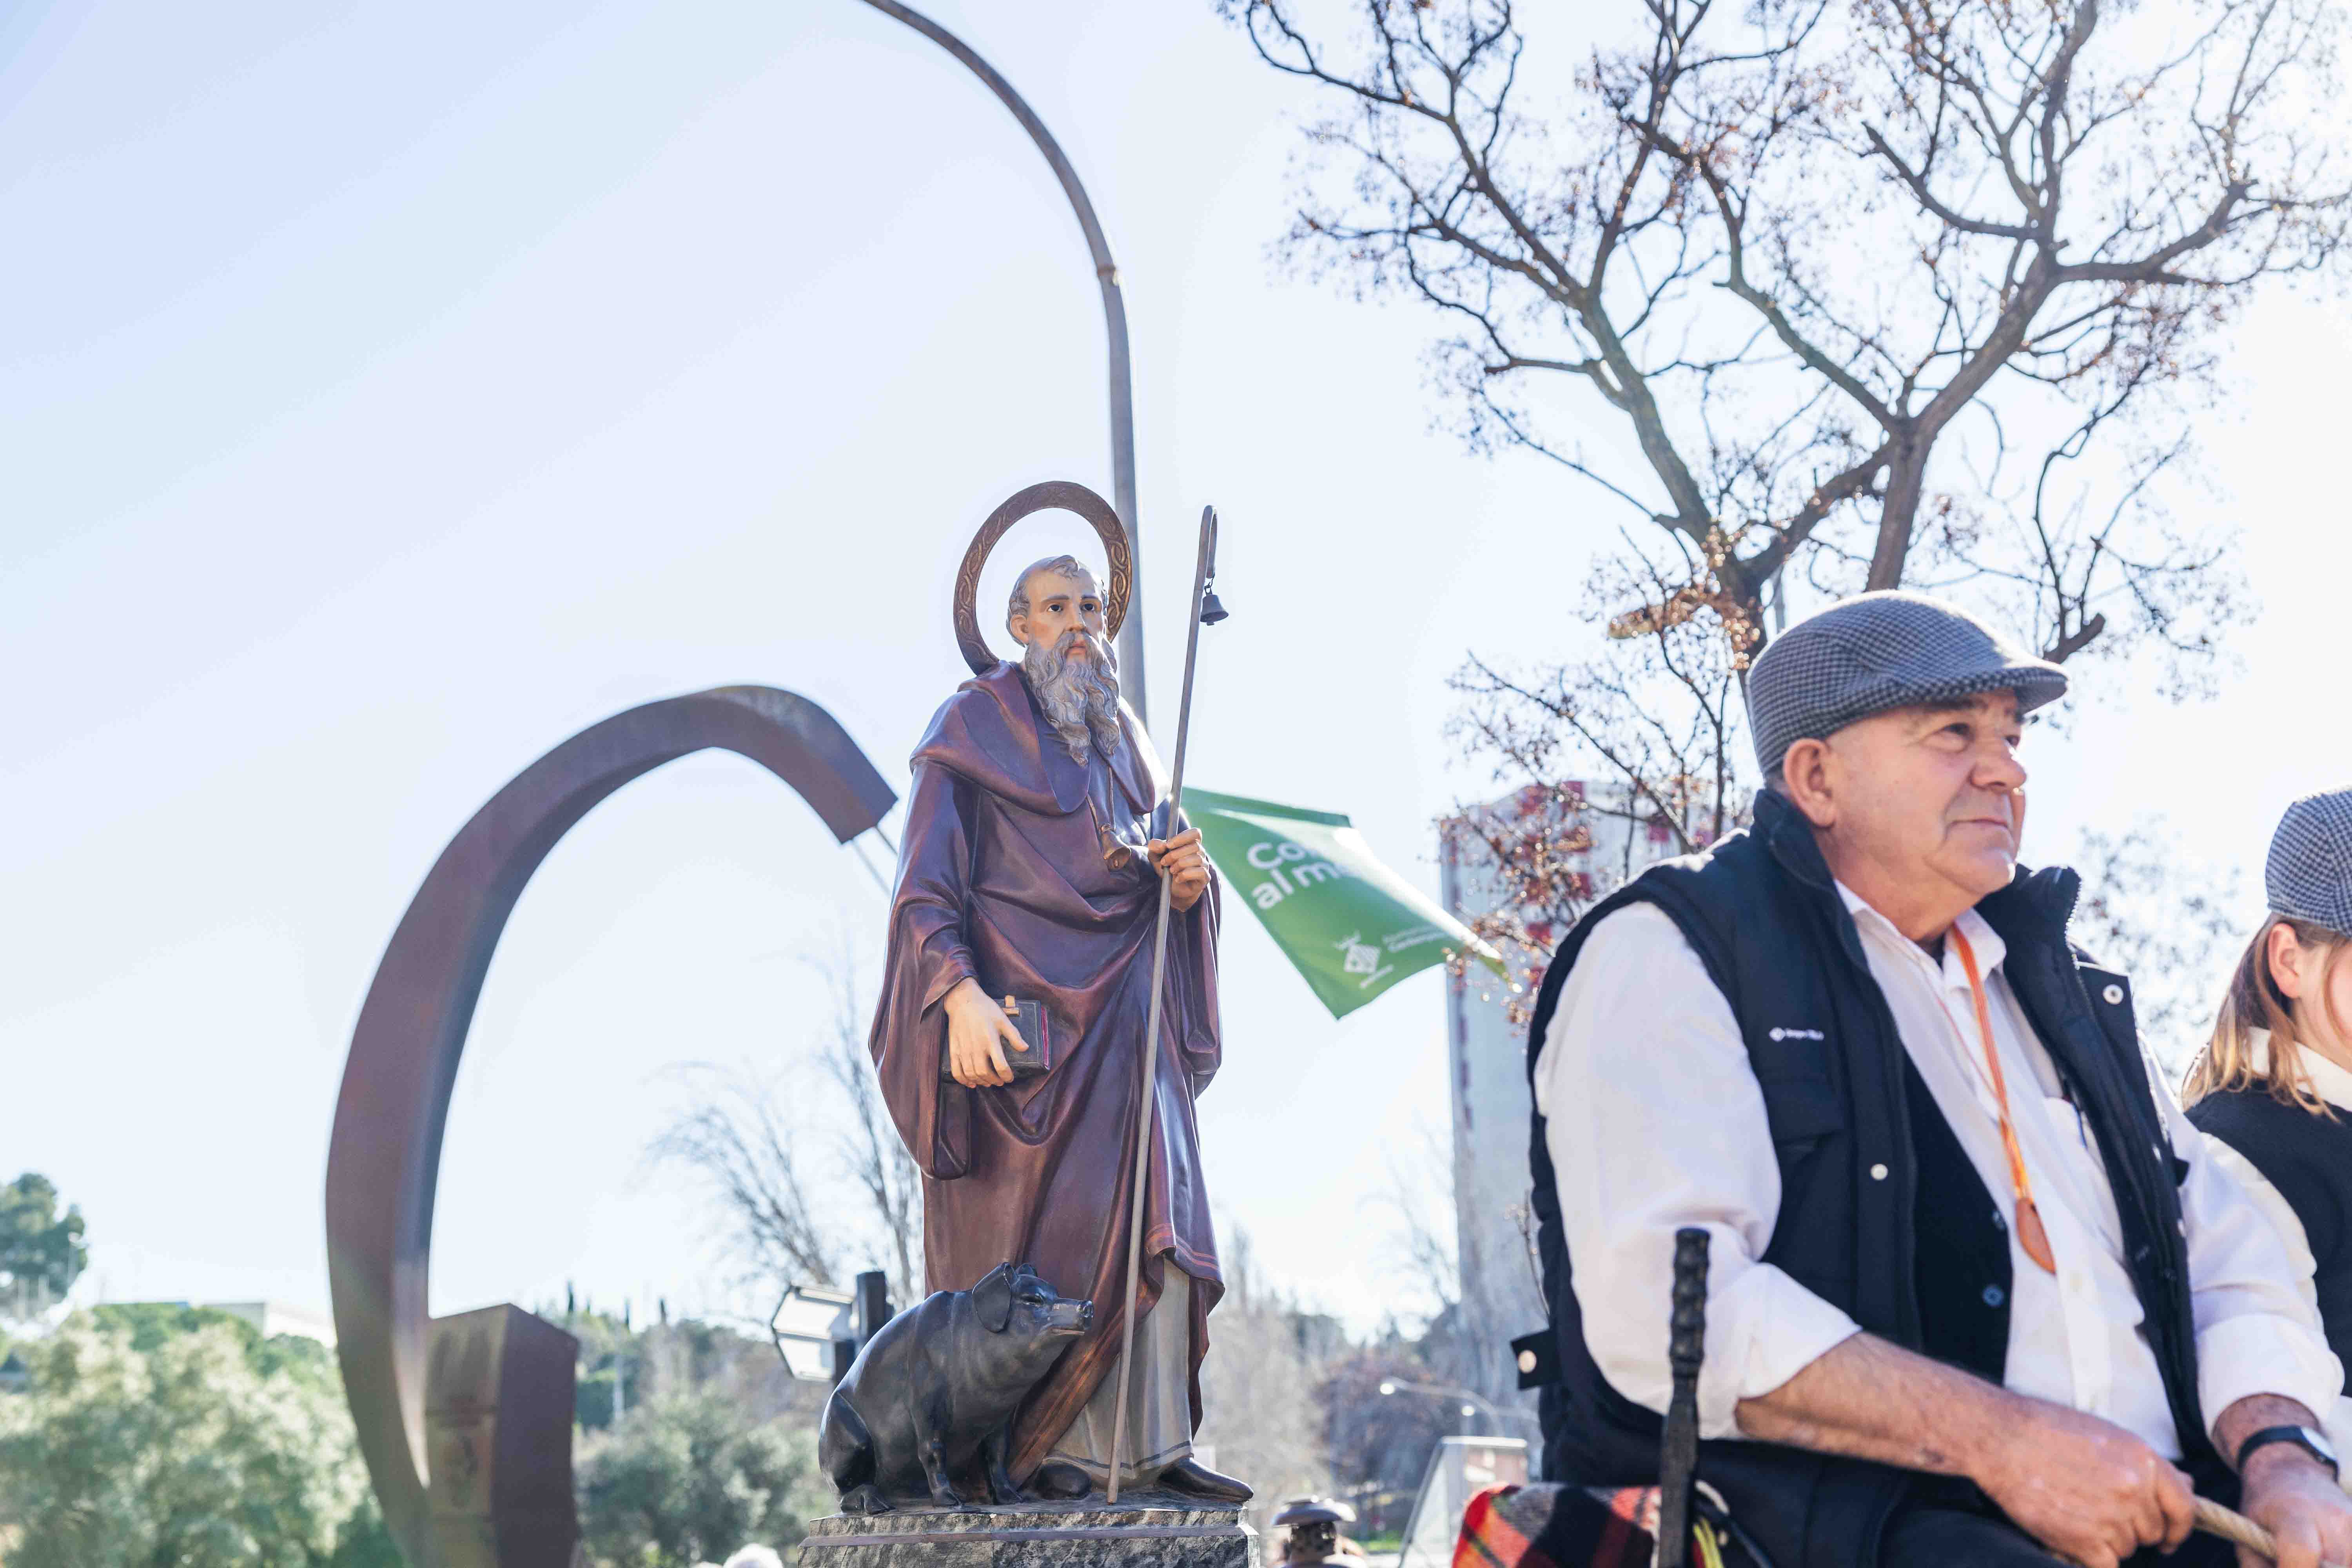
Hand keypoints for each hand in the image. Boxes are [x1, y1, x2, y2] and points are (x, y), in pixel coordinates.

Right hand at [942, 978, 1019, 1088]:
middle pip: (985, 1073)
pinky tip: (970, 1082)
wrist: (962, 1001)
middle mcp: (976, 1047)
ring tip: (988, 1082)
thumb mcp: (1003, 1020)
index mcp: (991, 1040)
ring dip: (981, 1082)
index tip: (1010, 1078)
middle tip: (1000, 1081)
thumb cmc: (985, 1009)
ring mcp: (963, 1050)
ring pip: (971, 1074)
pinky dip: (963, 1080)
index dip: (1007, 1075)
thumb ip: (1014, 1036)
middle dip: (994, 1081)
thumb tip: (1025, 1048)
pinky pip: (956, 1071)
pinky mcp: (953, 1050)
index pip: (1000, 1066)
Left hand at [1147, 827, 1209, 912]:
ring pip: (1196, 859)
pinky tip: (1178, 879)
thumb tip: (1162, 846)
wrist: (1171, 887)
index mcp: (1190, 842)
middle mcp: (1200, 852)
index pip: (1195, 833)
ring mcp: (1204, 864)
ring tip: (1171, 871)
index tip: (1168, 845)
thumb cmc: (1166, 867)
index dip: (1182, 837)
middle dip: (1175, 855)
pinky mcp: (1205, 877)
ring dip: (1179, 865)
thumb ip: (1154, 846)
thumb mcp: (1155, 856)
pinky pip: (1200, 872)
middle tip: (1164, 862)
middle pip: (1194, 846)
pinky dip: (1185, 875)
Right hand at [1971, 1398, 2194, 1567]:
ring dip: (2107, 1539)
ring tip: (2075, 1514)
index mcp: (2144, 1460)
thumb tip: (2187, 1485)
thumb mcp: (2107, 1434)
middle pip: (2151, 1530)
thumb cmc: (2048, 1429)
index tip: (2169, 1537)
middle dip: (2132, 1527)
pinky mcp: (2085, 1540)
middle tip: (2099, 1512)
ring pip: (2127, 1548)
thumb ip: (2147, 1464)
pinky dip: (2091, 1556)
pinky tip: (2074, 1539)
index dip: (2179, 1526)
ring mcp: (2111, 1518)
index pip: (2184, 1506)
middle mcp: (2134, 1490)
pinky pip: (2107, 1564)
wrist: (2000, 1438)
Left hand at [2239, 1445, 2351, 1567]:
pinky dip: (2342, 1562)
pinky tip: (2326, 1559)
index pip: (2301, 1553)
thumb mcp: (2247, 1533)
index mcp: (2294, 1513)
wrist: (2290, 1470)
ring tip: (2309, 1560)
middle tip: (2292, 1564)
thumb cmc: (2264, 1506)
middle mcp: (2331, 1517)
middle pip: (2331, 1567)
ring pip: (2347, 1565)